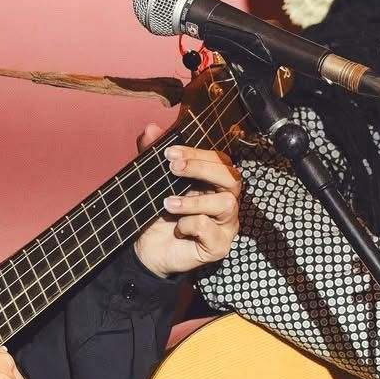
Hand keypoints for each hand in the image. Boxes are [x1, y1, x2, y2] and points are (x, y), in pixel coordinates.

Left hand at [130, 123, 240, 278]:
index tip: (170, 152)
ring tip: (168, 203)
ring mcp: (225, 225)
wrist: (147, 249)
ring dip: (194, 201)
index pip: (220, 161)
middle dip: (202, 169)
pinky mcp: (218, 246)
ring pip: (226, 203)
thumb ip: (152, 155)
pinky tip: (178, 227)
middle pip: (232, 178)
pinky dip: (192, 225)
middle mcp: (225, 201)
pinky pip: (212, 230)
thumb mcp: (152, 181)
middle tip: (174, 168)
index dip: (197, 153)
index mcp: (213, 183)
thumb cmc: (157, 215)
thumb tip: (151, 129)